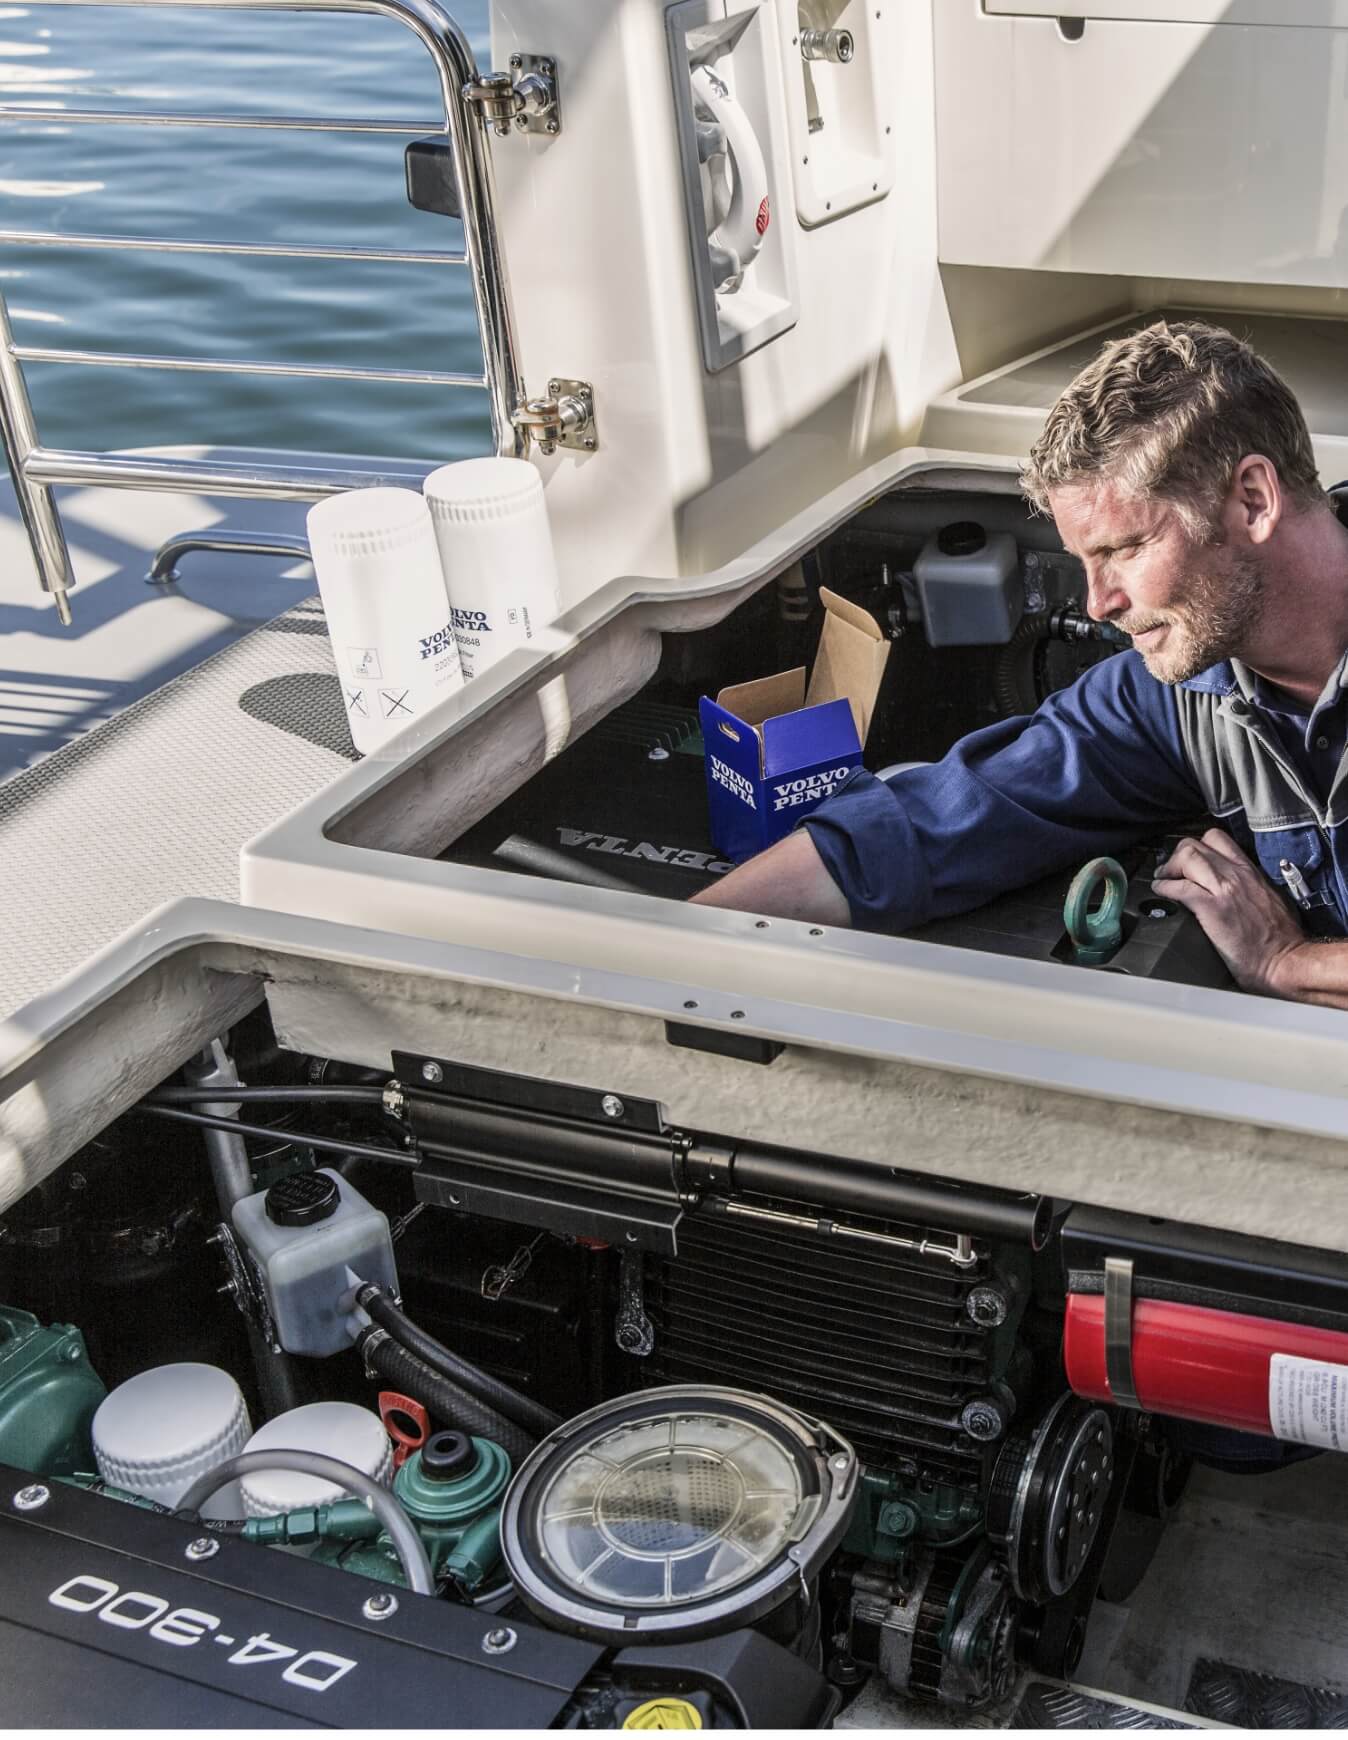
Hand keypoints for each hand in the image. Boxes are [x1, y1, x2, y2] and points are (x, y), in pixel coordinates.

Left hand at [1152, 829, 1308, 996]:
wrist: (1285, 960)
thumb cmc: (1281, 938)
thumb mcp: (1270, 898)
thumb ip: (1250, 886)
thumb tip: (1233, 887)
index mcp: (1249, 872)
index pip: (1217, 839)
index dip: (1195, 847)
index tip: (1186, 861)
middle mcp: (1237, 874)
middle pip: (1195, 845)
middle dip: (1176, 856)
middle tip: (1169, 872)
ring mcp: (1224, 889)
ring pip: (1187, 857)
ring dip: (1168, 869)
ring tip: (1162, 881)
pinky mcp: (1213, 908)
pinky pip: (1180, 888)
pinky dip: (1165, 888)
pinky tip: (1161, 893)